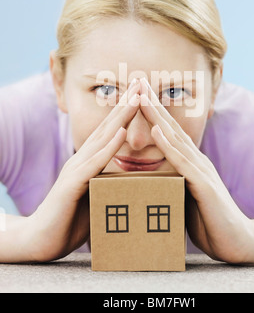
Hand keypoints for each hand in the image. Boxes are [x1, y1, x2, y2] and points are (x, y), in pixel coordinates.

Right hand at [27, 80, 140, 261]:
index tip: (143, 93)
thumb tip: (132, 177)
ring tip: (137, 97)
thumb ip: (111, 182)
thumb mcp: (98, 195)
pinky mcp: (73, 185)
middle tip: (142, 81)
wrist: (41, 240)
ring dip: (121, 116)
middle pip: (108, 125)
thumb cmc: (73, 219)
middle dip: (126, 103)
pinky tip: (120, 132)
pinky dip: (109, 146)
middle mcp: (83, 159)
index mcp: (90, 161)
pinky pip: (94, 163)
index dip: (127, 110)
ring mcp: (77, 169)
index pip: (111, 130)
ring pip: (103, 137)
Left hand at [139, 77, 252, 263]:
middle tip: (137, 82)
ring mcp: (200, 170)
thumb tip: (148, 179)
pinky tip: (157, 130)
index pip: (168, 132)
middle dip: (152, 105)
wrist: (235, 242)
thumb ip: (169, 183)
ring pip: (175, 138)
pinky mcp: (203, 186)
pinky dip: (168, 145)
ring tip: (141, 97)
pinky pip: (183, 162)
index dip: (152, 113)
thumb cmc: (206, 220)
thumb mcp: (183, 196)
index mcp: (189, 163)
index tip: (136, 95)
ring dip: (157, 117)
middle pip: (170, 127)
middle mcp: (195, 160)